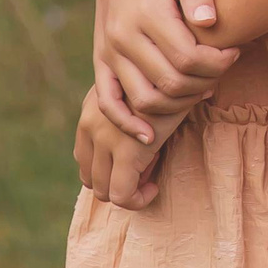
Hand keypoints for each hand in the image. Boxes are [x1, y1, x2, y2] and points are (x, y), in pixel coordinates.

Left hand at [74, 84, 187, 209]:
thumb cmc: (169, 75)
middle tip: (144, 172)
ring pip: (102, 190)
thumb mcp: (140, 88)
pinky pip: (122, 195)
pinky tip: (154, 187)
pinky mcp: (128, 153)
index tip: (136, 161)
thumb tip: (141, 138)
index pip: (84, 157)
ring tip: (150, 179)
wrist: (182, 67)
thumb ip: (130, 112)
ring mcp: (106, 139)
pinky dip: (137, 199)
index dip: (108, 168)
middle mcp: (90, 124)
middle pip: (89, 176)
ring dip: (126, 191)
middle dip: (115, 182)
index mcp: (91, 110)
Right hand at [90, 0, 238, 144]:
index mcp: (146, 13)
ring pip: (144, 99)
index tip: (235, 52)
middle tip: (224, 69)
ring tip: (203, 88)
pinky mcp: (101, 61)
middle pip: (169, 82)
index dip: (217, 63)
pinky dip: (127, 122)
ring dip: (178, 104)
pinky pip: (108, 102)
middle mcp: (122, 37)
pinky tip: (150, 135)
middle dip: (205, 83)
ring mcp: (108, 53)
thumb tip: (210, 22)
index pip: (187, 57)